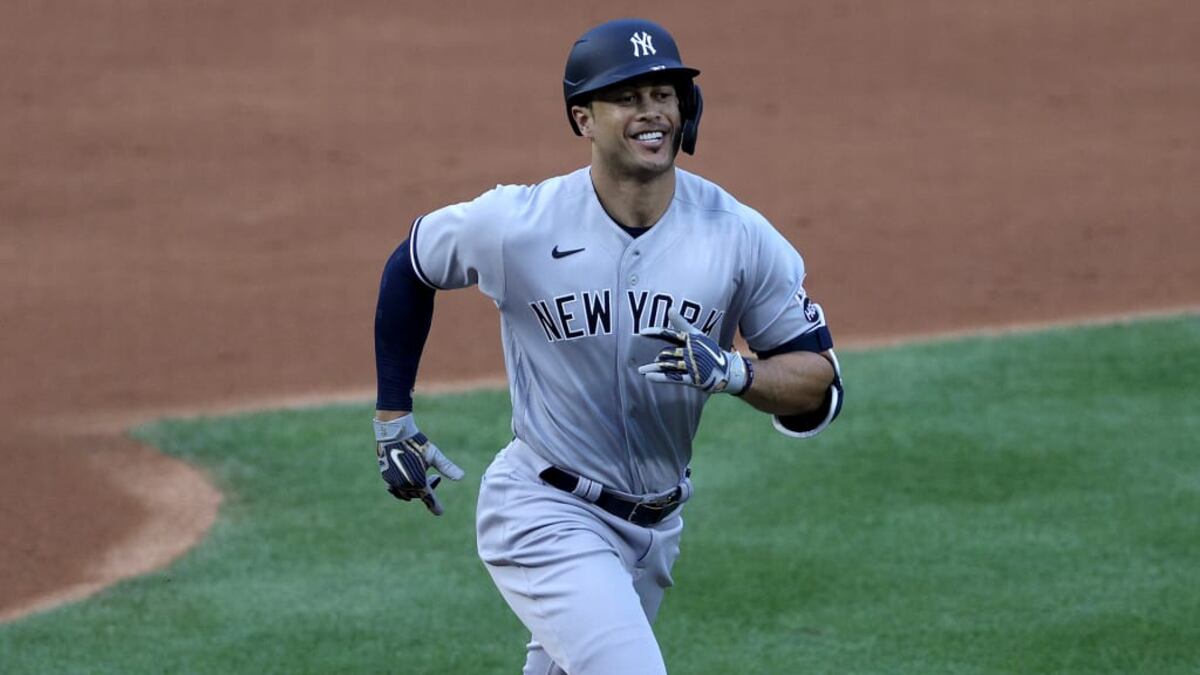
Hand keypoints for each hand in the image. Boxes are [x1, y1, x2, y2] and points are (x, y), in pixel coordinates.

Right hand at [374, 415, 464, 515]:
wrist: (394, 433)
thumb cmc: (417, 443)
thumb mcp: (434, 455)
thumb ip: (447, 467)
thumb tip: (462, 477)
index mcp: (418, 481)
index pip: (429, 499)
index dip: (435, 506)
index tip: (440, 512)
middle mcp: (405, 485)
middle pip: (418, 494)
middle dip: (428, 489)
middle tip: (436, 478)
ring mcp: (393, 482)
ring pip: (406, 494)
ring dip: (415, 490)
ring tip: (423, 480)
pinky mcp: (386, 477)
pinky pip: (395, 489)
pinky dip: (403, 489)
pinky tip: (407, 483)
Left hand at [637, 308, 751, 394]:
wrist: (726, 369)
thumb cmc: (708, 350)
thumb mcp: (697, 335)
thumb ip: (682, 323)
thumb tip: (670, 308)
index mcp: (691, 340)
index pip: (671, 334)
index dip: (656, 332)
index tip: (642, 332)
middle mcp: (691, 352)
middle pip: (668, 352)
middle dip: (658, 357)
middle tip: (649, 360)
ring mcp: (692, 366)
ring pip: (669, 366)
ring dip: (653, 368)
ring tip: (641, 370)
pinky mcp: (693, 378)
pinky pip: (674, 378)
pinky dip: (661, 378)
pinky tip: (649, 377)